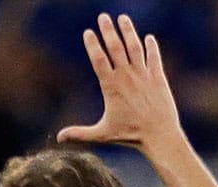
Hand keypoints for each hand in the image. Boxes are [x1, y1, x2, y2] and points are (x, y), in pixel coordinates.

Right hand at [56, 13, 181, 150]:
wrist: (158, 135)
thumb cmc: (129, 136)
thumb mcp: (101, 134)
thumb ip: (79, 133)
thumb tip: (59, 138)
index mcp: (111, 87)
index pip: (99, 60)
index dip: (93, 45)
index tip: (88, 32)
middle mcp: (127, 76)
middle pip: (116, 47)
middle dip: (108, 30)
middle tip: (103, 16)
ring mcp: (144, 75)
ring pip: (135, 47)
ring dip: (128, 31)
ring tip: (123, 18)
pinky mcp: (158, 78)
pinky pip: (153, 57)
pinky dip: (151, 46)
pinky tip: (148, 38)